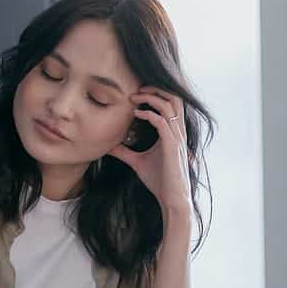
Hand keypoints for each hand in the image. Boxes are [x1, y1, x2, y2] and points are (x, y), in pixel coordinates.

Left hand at [108, 86, 191, 218]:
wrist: (171, 198)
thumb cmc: (159, 181)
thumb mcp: (137, 162)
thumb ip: (125, 152)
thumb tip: (109, 147)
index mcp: (173, 133)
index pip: (171, 104)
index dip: (156, 94)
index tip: (137, 94)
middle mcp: (178, 132)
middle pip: (174, 98)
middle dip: (156, 89)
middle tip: (137, 89)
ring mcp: (176, 137)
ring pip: (170, 106)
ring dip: (151, 98)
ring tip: (135, 97)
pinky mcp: (172, 146)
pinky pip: (162, 122)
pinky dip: (149, 114)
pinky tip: (136, 114)